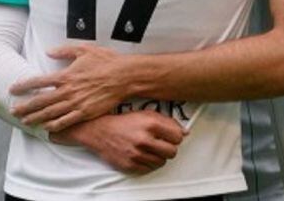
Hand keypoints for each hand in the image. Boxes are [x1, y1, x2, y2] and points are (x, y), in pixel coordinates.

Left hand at [10, 45, 130, 131]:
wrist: (124, 76)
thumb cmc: (106, 61)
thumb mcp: (84, 50)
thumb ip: (64, 51)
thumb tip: (48, 51)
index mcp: (65, 75)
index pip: (38, 81)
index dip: (23, 86)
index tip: (13, 89)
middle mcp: (68, 90)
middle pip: (41, 100)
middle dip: (25, 107)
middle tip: (13, 111)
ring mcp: (76, 103)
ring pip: (51, 113)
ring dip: (36, 118)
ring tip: (25, 121)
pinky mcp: (86, 112)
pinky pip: (67, 121)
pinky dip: (55, 125)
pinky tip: (46, 128)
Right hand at [52, 111, 184, 174]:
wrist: (99, 130)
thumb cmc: (123, 121)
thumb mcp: (145, 114)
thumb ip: (166, 122)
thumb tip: (185, 132)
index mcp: (150, 123)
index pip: (178, 137)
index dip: (175, 136)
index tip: (170, 136)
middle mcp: (144, 139)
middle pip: (172, 152)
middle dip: (168, 148)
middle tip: (161, 143)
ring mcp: (137, 154)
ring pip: (162, 162)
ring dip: (158, 156)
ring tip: (149, 148)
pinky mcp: (130, 165)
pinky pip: (149, 168)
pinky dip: (148, 163)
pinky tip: (142, 154)